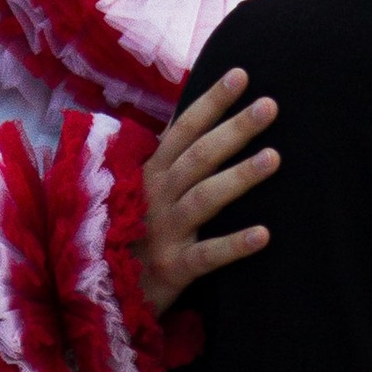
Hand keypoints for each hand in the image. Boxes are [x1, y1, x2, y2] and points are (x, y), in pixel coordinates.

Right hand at [142, 69, 278, 319]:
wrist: (97, 296)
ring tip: (274, 158)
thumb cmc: (126, 240)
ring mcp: (163, 233)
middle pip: (199, 156)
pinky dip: (234, 245)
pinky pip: (206, 256)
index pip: (183, 130)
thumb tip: (190, 126)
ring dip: (239, 176)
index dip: (211, 102)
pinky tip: (264, 235)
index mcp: (150, 175)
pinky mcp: (171, 270)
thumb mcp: (138, 195)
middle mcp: (155, 198)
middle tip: (270, 105)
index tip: (241, 74)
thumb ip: (163, 165)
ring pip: (203, 198)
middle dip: (234, 129)